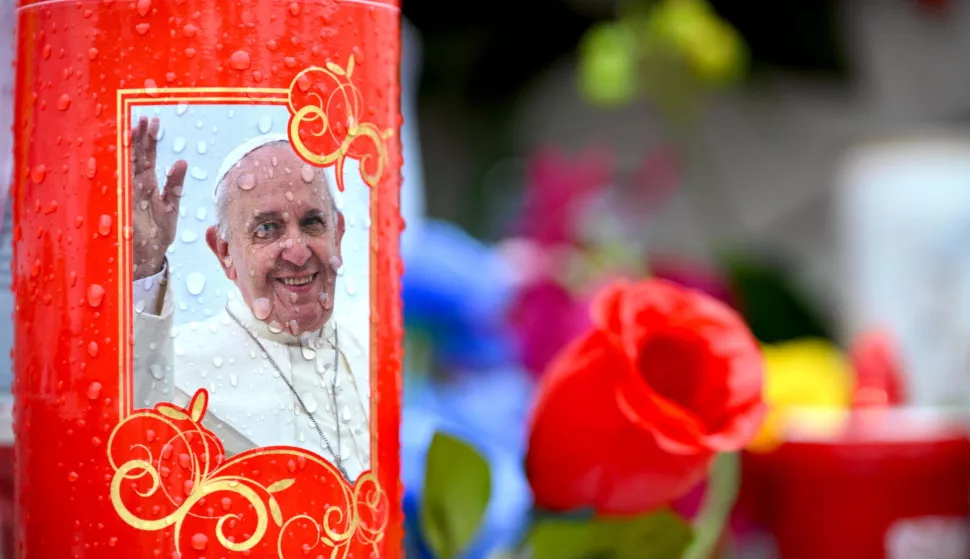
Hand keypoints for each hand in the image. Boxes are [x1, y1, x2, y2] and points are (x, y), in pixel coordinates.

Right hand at [131, 116, 186, 279]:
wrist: (147, 258)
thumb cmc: (157, 233)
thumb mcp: (170, 207)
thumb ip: (175, 186)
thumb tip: (182, 161)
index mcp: (147, 185)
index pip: (147, 157)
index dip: (149, 140)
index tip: (152, 120)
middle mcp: (136, 187)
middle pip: (136, 157)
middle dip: (139, 138)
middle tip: (142, 118)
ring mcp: (129, 196)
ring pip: (129, 168)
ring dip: (133, 150)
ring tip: (136, 129)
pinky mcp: (126, 209)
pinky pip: (126, 190)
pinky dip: (130, 176)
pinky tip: (137, 160)